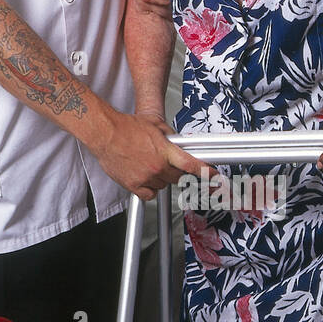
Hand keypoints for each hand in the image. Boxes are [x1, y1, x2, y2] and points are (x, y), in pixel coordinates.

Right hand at [96, 110, 211, 201]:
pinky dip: (149, 189)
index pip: (191, 165)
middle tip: (166, 164)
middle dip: (176, 172)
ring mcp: (146, 177)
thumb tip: (180, 145)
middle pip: (178, 178)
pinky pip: (150, 194)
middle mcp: (157, 166)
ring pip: (163, 186)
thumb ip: (171, 138)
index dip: (206, 173)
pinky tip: (144, 178)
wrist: (106, 134)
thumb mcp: (156, 126)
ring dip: (160, 179)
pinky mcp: (134, 185)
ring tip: (148, 165)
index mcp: (165, 151)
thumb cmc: (127, 128)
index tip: (216, 178)